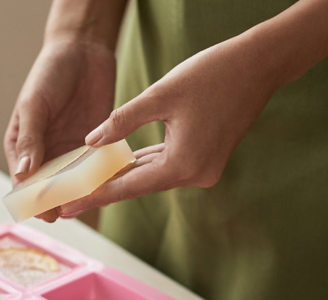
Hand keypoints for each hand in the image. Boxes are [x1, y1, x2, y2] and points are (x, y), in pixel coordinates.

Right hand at [4, 38, 115, 221]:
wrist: (83, 51)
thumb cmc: (49, 73)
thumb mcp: (34, 104)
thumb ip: (30, 138)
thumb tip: (23, 174)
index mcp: (23, 146)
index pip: (24, 183)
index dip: (34, 200)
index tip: (46, 212)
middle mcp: (47, 154)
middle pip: (51, 188)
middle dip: (60, 202)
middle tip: (73, 212)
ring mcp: (71, 151)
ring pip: (76, 183)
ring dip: (83, 193)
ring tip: (93, 202)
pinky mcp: (96, 145)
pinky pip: (99, 168)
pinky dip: (104, 177)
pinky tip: (112, 185)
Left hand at [58, 36, 281, 217]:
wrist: (259, 65)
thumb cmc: (211, 75)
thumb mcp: (159, 95)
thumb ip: (121, 121)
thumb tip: (91, 142)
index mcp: (182, 165)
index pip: (127, 186)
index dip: (94, 196)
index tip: (68, 207)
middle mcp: (195, 175)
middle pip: (138, 185)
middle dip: (104, 189)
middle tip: (68, 200)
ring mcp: (203, 169)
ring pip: (152, 175)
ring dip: (122, 177)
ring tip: (86, 184)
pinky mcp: (206, 159)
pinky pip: (166, 165)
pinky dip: (143, 164)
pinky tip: (119, 165)